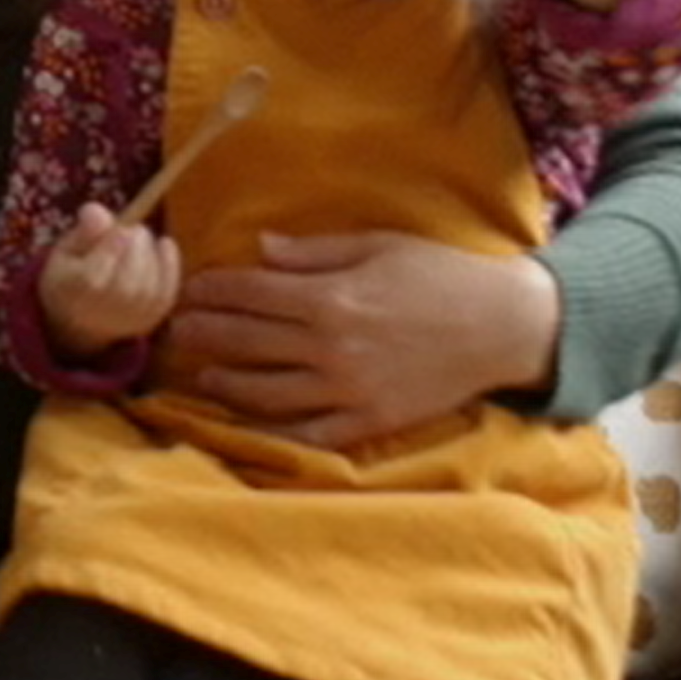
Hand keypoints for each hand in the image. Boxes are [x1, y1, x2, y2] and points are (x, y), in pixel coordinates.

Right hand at [36, 201, 180, 356]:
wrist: (82, 319)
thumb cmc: (72, 276)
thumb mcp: (67, 249)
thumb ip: (83, 231)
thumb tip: (95, 210)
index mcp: (73, 292)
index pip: (92, 278)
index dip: (111, 252)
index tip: (122, 230)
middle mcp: (101, 312)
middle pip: (126, 285)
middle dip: (136, 250)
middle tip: (134, 230)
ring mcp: (128, 319)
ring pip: (148, 289)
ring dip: (150, 254)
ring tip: (141, 237)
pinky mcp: (150, 319)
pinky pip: (166, 294)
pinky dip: (170, 266)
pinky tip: (165, 244)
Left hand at [161, 228, 559, 451]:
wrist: (505, 327)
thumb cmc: (440, 275)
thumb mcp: (376, 246)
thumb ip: (313, 253)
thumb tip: (259, 248)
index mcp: (330, 298)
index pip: (249, 294)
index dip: (211, 290)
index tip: (187, 289)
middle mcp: (330, 348)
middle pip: (246, 342)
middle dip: (204, 334)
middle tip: (175, 330)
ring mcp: (348, 390)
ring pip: (265, 392)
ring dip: (224, 384)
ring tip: (199, 376)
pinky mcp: (369, 421)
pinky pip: (308, 433)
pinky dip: (271, 431)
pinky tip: (245, 423)